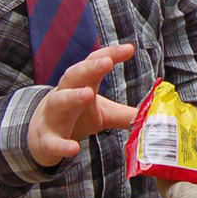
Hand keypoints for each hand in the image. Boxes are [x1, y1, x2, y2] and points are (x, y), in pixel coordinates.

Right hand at [26, 44, 136, 165]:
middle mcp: (64, 94)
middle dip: (89, 67)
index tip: (129, 49)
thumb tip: (154, 115)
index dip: (110, 54)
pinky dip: (61, 145)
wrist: (41, 136)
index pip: (93, 63)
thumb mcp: (103, 113)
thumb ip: (126, 114)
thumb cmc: (76, 117)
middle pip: (74, 75)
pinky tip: (73, 149)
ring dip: (72, 96)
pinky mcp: (46, 139)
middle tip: (107, 62)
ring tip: (88, 94)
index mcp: (81, 84)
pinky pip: (52, 141)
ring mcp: (53, 115)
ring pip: (59, 101)